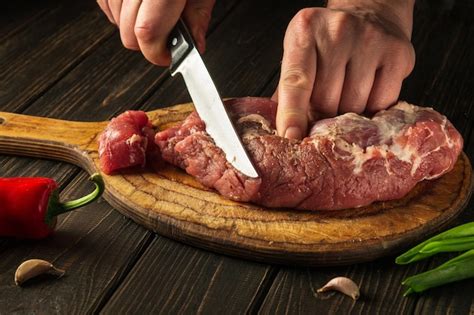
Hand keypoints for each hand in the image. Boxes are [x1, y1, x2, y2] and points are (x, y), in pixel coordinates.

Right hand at [97, 0, 215, 64]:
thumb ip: (198, 14)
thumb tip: (196, 46)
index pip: (147, 33)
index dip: (157, 53)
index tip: (169, 57)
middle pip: (128, 34)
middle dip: (148, 44)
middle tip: (166, 34)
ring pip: (114, 21)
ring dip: (132, 26)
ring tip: (153, 11)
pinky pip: (105, 6)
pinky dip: (119, 11)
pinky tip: (137, 3)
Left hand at [273, 0, 415, 139]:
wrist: (370, 12)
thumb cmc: (328, 42)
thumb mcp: (300, 54)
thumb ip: (287, 91)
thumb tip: (283, 132)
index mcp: (305, 31)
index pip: (296, 81)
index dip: (292, 114)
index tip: (290, 137)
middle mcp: (338, 31)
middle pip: (326, 100)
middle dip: (322, 114)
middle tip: (324, 107)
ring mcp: (371, 40)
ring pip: (354, 106)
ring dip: (347, 114)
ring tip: (346, 96)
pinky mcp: (398, 54)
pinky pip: (382, 103)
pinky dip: (372, 109)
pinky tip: (368, 93)